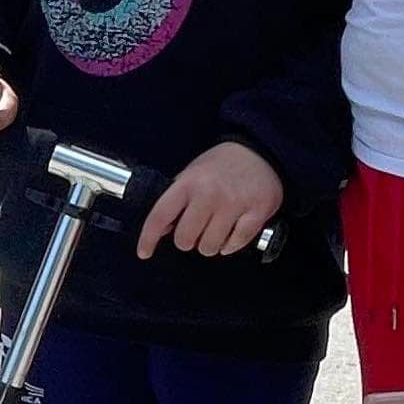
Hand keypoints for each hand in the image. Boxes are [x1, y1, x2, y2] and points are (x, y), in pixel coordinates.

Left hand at [137, 140, 282, 258]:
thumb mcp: (191, 174)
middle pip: (185, 239)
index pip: (160, 215)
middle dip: (188, 241)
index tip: (144, 252)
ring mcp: (234, 204)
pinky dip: (231, 245)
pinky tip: (231, 234)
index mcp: (188, 183)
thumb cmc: (222, 165)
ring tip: (215, 231)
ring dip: (210, 245)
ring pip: (210, 247)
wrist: (259, 151)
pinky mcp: (257, 212)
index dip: (148, 238)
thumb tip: (161, 230)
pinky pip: (236, 244)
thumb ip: (176, 201)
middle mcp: (209, 194)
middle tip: (196, 231)